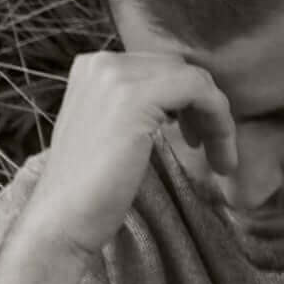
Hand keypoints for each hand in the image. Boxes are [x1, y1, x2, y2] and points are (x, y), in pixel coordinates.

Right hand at [22, 48, 239, 258]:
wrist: (63, 220)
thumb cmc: (89, 192)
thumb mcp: (112, 136)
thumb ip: (135, 112)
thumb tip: (178, 110)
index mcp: (93, 68)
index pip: (158, 70)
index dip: (187, 103)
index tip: (197, 141)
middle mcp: (102, 62)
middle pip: (177, 70)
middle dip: (204, 109)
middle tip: (212, 152)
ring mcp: (116, 76)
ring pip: (193, 79)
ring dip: (217, 119)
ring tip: (221, 160)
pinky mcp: (135, 97)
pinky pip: (198, 90)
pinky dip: (219, 120)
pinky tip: (220, 157)